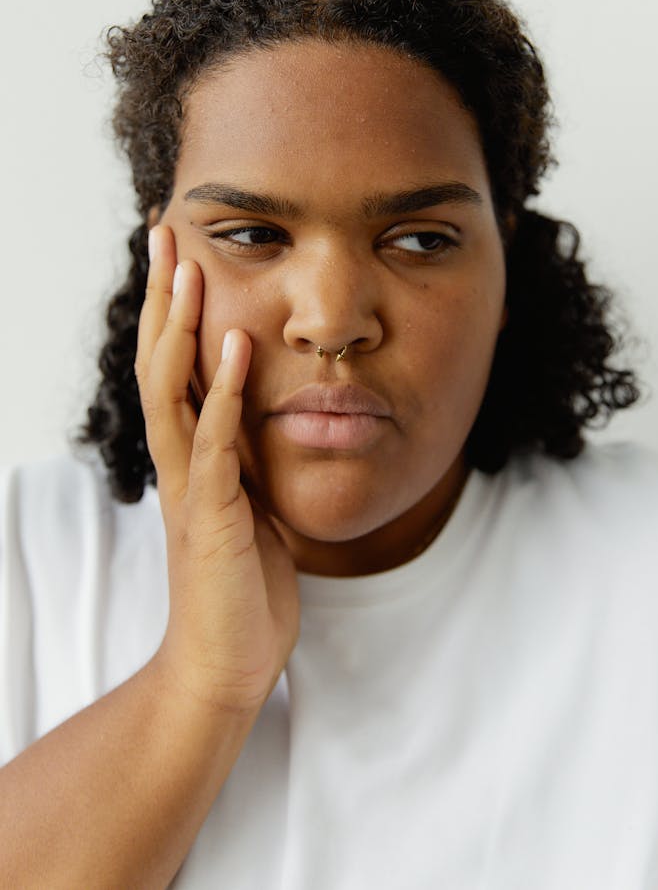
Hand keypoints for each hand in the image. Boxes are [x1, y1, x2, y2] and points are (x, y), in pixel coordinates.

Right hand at [136, 225, 299, 715]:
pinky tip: (237, 344)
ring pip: (173, 390)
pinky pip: (216, 443)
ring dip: (180, 326)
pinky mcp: (213, 515)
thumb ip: (248, 456)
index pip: (172, 363)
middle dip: (162, 294)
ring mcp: (191, 485)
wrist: (227, 660)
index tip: (177, 248)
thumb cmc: (243, 582)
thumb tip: (266, 415)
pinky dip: (225, 392)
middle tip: (163, 228)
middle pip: (159, 359)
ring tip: (190, 266)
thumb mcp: (251, 502)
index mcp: (191, 452)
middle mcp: (181, 459)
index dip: (172, 306)